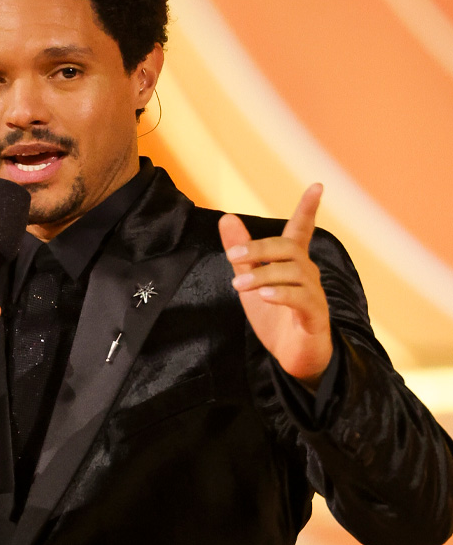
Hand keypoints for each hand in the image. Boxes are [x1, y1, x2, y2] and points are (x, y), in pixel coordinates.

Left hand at [218, 183, 331, 388]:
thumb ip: (241, 252)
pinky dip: (282, 294)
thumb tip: (226, 217)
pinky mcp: (314, 316)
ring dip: (263, 274)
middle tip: (233, 256)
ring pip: (293, 272)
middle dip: (260, 248)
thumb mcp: (251, 281)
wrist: (293, 358)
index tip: (317, 186)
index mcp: (293, 263)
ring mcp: (314, 295)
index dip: (308, 209)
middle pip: (288, 248)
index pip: (302, 230)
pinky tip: (264, 295)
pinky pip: (301, 299)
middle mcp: (308, 273)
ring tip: (239, 284)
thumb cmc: (275, 317)